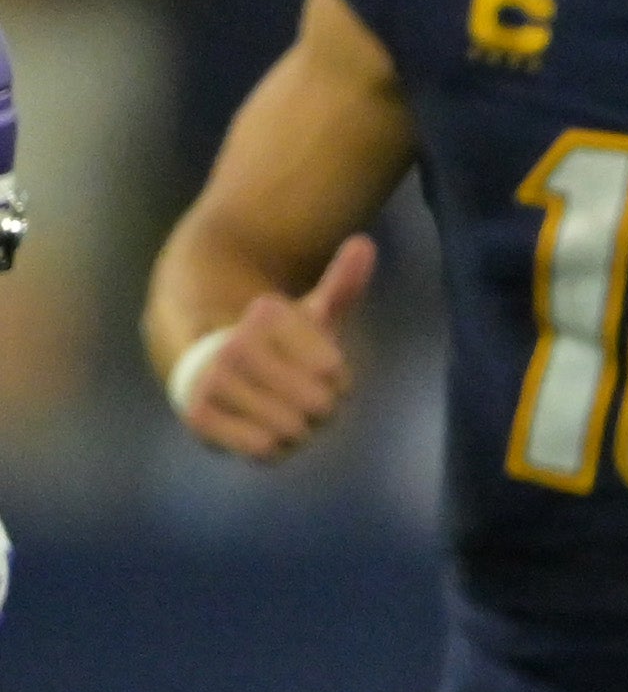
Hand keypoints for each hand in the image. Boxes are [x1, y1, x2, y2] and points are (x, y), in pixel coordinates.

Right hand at [171, 233, 377, 461]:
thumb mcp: (310, 313)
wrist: (203, 359)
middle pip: (319, 403)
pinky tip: (262, 427)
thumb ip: (341, 285)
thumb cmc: (275, 342)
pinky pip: (262, 448)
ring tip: (282, 408)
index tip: (322, 365)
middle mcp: (235, 345)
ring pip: (293, 428)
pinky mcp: (198, 416)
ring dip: (299, 428)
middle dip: (322, 406)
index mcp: (266, 315)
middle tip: (304, 394)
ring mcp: (212, 380)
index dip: (337, 376)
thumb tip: (365, 243)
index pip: (334, 369)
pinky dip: (273, 446)